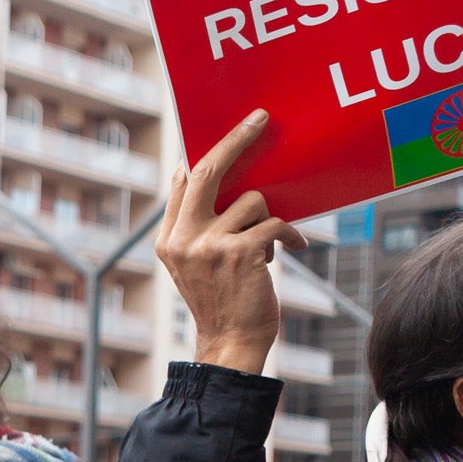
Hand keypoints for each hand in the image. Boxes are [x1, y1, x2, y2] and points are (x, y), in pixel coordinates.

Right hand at [154, 110, 304, 374]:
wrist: (232, 343)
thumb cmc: (222, 301)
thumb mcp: (195, 264)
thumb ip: (195, 226)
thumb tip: (197, 175)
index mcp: (168, 240)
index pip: (182, 183)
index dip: (202, 152)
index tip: (227, 132)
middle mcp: (183, 239)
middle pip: (207, 171)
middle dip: (237, 139)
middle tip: (261, 118)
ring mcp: (209, 245)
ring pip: (254, 200)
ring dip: (271, 219)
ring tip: (273, 244)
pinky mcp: (240, 252)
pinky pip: (275, 223)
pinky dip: (290, 235)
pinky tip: (294, 250)